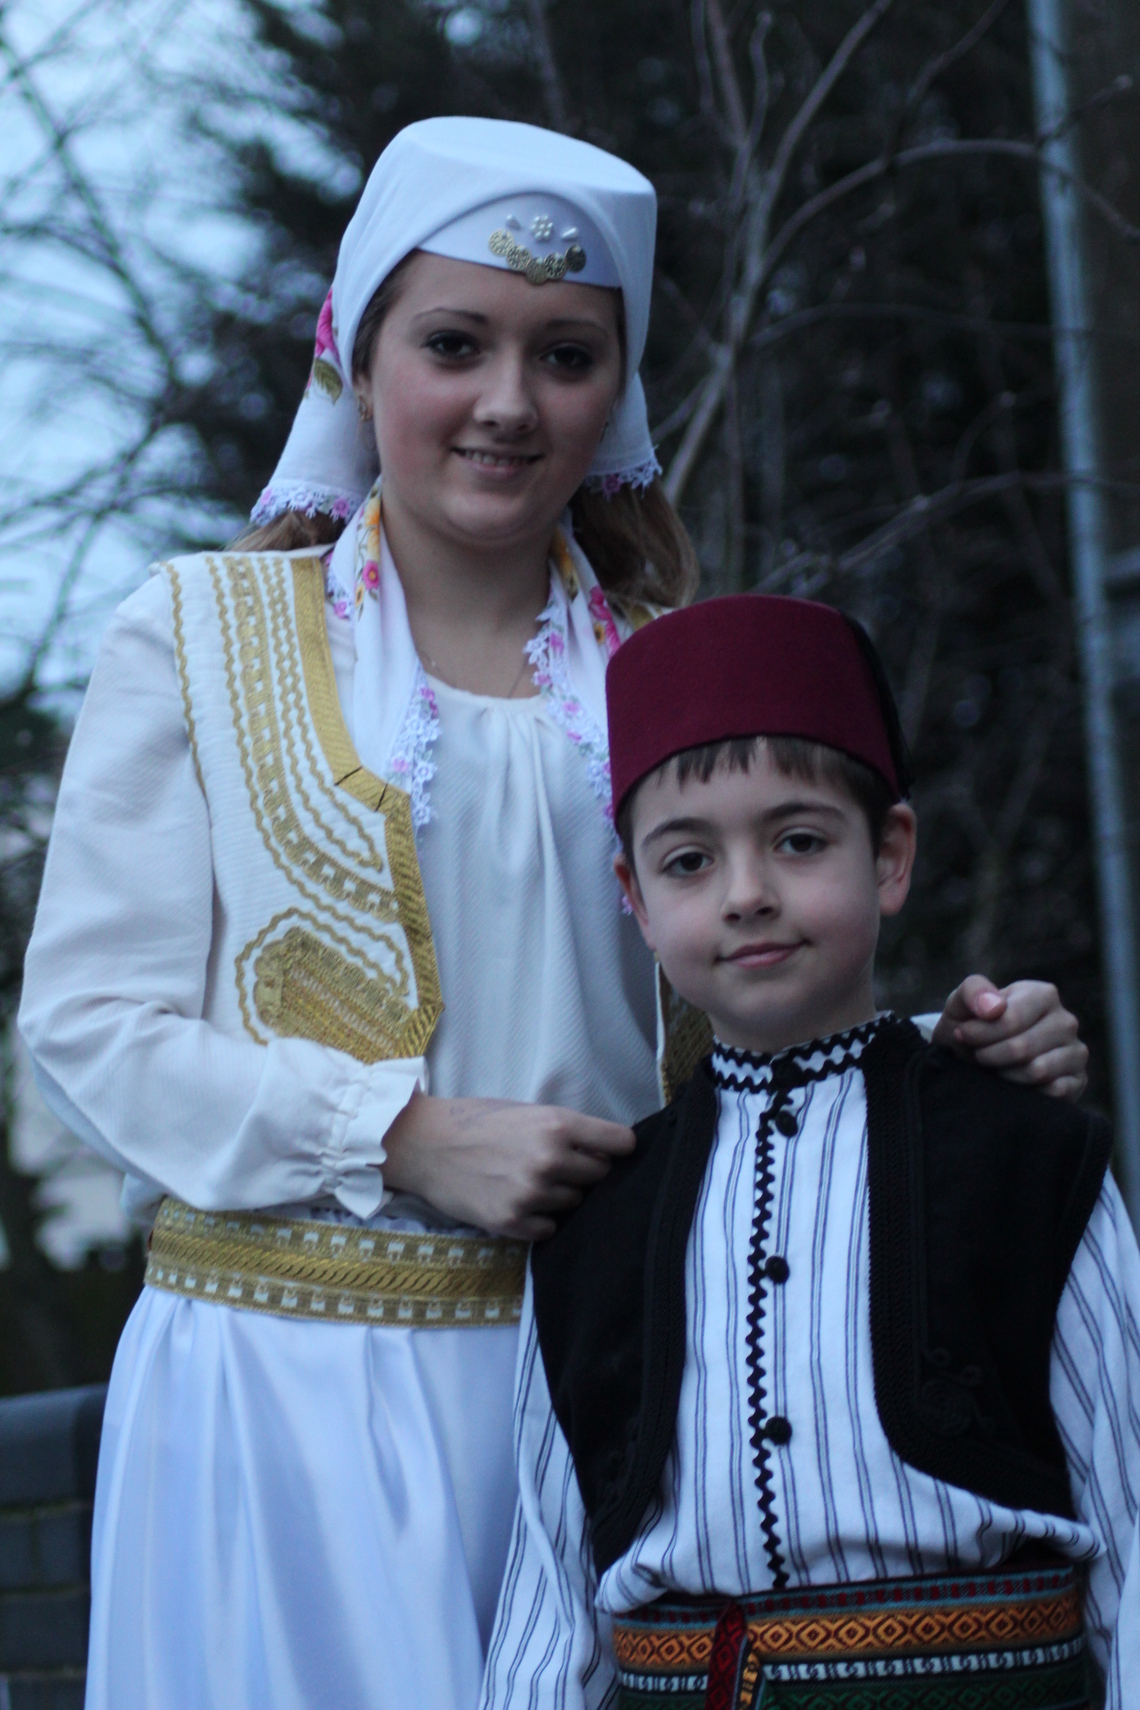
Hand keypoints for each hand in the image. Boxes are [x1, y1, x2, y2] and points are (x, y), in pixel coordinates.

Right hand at [382, 1091, 635, 1239]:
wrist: (426, 1146)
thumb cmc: (477, 1122)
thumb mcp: (527, 1112)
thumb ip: (565, 1130)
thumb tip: (606, 1151)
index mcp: (557, 1125)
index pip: (620, 1143)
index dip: (619, 1148)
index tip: (614, 1152)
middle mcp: (550, 1159)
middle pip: (600, 1176)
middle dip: (585, 1171)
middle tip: (557, 1165)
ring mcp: (532, 1194)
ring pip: (574, 1202)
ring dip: (560, 1195)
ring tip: (528, 1180)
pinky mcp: (513, 1222)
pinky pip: (550, 1228)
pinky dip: (540, 1218)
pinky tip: (517, 1201)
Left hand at [931, 975, 1087, 1100]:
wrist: (974, 1057)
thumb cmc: (972, 1025)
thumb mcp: (962, 1003)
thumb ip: (973, 991)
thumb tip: (994, 1008)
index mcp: (1043, 995)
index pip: (1011, 1019)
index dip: (980, 1033)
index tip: (963, 1035)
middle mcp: (1066, 1022)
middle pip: (1022, 1048)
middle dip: (989, 1055)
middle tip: (977, 1055)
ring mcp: (1076, 1052)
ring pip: (1037, 1071)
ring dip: (1004, 1074)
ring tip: (993, 1067)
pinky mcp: (1078, 1081)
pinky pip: (1054, 1093)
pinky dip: (1026, 1092)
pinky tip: (1014, 1085)